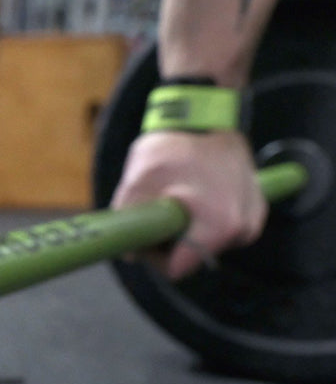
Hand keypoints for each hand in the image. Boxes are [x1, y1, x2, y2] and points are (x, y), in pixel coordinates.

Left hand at [110, 130, 266, 278]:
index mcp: (218, 229)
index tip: (144, 232)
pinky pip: (222, 227)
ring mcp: (253, 218)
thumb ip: (129, 223)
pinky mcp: (256, 206)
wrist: (204, 115)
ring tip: (177, 196)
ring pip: (207, 243)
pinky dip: (206, 217)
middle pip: (192, 256)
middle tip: (158, 209)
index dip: (153, 255)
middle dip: (170, 240)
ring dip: (188, 228)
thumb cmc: (170, 148)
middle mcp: (242, 229)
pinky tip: (195, 193)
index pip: (176, 268)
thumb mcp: (137, 184)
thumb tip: (128, 254)